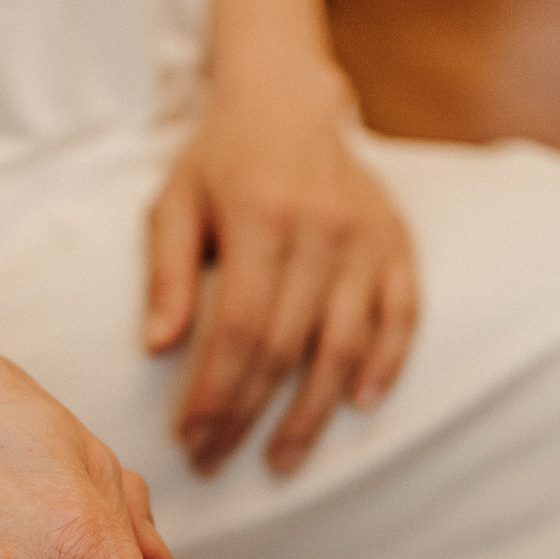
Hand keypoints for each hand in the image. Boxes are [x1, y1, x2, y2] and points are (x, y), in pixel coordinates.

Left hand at [145, 64, 416, 474]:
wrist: (287, 99)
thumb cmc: (220, 158)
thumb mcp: (174, 202)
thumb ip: (167, 273)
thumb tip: (157, 348)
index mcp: (262, 217)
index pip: (239, 328)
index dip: (215, 392)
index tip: (189, 436)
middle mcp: (322, 231)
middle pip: (287, 347)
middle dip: (249, 415)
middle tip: (215, 458)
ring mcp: (367, 239)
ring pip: (346, 345)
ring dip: (314, 413)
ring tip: (281, 459)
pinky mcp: (397, 243)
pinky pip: (402, 316)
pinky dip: (384, 364)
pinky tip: (359, 405)